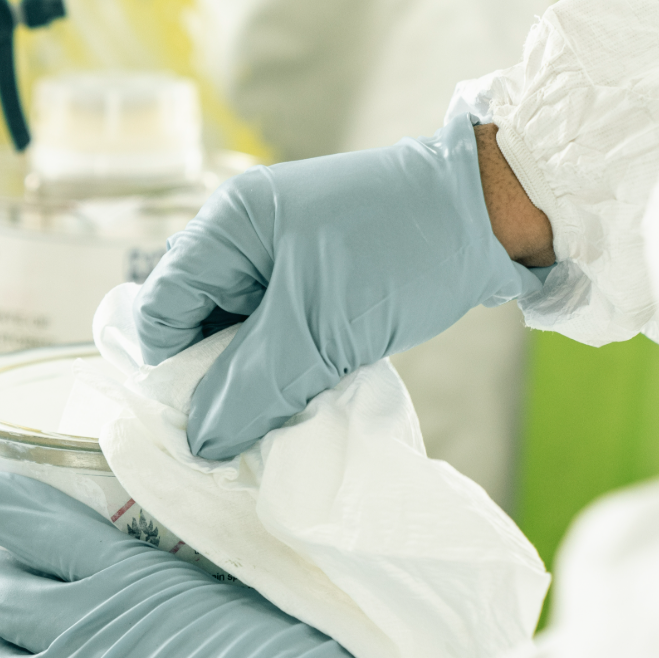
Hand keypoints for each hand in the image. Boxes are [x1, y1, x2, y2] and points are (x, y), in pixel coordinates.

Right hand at [135, 113, 547, 460]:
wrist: (496, 214)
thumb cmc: (401, 253)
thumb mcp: (317, 329)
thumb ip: (250, 388)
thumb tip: (200, 443)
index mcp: (227, 226)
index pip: (161, 310)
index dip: (173, 371)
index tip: (200, 423)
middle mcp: (245, 238)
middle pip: (198, 326)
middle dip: (217, 380)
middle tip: (245, 428)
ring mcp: (284, 258)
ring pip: (242, 337)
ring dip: (259, 379)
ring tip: (283, 413)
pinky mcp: (320, 281)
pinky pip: (282, 335)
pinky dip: (291, 367)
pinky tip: (310, 392)